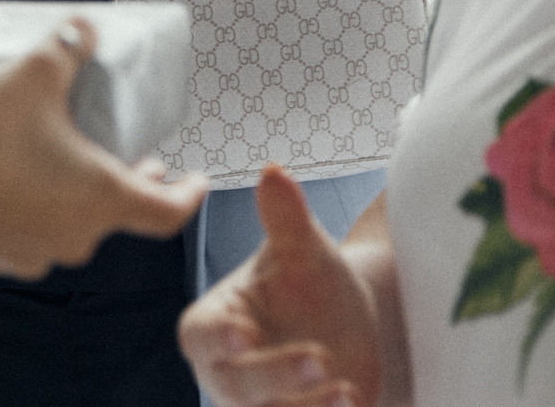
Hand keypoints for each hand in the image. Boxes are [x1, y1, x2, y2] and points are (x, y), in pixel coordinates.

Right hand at [0, 20, 207, 278]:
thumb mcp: (30, 74)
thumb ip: (66, 47)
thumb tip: (83, 28)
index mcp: (102, 197)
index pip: (168, 210)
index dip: (189, 191)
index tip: (196, 177)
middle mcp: (74, 236)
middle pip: (118, 214)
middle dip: (128, 183)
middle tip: (132, 156)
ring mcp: (30, 253)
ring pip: (70, 225)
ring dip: (75, 194)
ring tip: (60, 154)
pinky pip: (26, 232)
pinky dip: (31, 207)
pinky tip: (10, 176)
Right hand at [181, 168, 388, 406]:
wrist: (348, 323)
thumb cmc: (309, 279)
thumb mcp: (303, 246)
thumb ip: (285, 216)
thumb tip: (273, 171)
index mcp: (217, 322)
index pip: (198, 335)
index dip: (215, 337)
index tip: (241, 332)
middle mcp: (229, 373)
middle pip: (234, 387)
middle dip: (275, 376)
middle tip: (319, 359)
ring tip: (348, 394)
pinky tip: (356, 405)